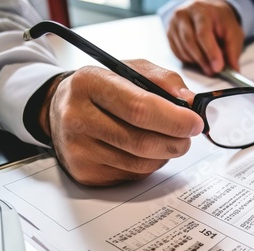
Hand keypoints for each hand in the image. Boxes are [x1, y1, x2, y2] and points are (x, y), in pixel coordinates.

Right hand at [40, 59, 203, 185]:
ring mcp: (79, 149)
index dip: (174, 119)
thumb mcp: (129, 70)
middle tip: (188, 136)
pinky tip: (143, 152)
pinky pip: (132, 176)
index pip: (139, 107)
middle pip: (142, 141)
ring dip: (164, 154)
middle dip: (176, 141)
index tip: (195, 123)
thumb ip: (163, 80)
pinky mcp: (85, 173)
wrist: (59, 110)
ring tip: (165, 140)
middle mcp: (77, 117)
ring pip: (141, 164)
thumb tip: (190, 102)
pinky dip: (148, 166)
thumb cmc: (101, 90)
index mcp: (90, 83)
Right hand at [165, 0, 243, 75]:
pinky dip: (189, 60)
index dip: (211, 52)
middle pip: (190, 42)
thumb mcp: (232, 31)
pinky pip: (178, 53)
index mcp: (201, 10)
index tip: (218, 67)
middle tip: (213, 71)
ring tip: (208, 65)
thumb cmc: (219, 20)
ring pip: (183, 50)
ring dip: (196, 62)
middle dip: (203, 60)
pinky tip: (198, 59)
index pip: (203, 33)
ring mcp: (174, 25)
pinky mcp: (170, 34)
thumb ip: (233, 50)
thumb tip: (233, 68)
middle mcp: (184, 15)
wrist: (207, 12)